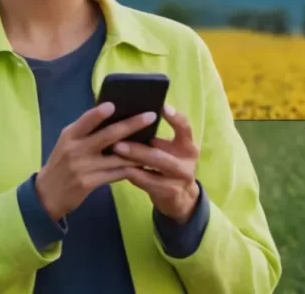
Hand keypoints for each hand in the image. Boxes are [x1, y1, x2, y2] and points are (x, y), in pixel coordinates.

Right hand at [34, 102, 157, 221]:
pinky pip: (115, 174)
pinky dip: (130, 168)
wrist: (47, 194)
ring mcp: (82, 167)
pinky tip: (143, 164)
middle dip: (131, 124)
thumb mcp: (67, 143)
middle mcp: (75, 149)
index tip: (114, 104)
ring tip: (155, 143)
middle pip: (108, 135)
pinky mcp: (88, 183)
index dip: (99, 113)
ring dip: (137, 150)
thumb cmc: (62, 162)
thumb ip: (85, 131)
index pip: (85, 120)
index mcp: (70, 135)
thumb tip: (111, 113)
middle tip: (150, 116)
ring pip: (117, 157)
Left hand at [113, 104, 201, 223]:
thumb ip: (156, 138)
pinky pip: (146, 181)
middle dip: (138, 149)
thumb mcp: (169, 150)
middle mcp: (187, 162)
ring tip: (116, 151)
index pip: (185, 128)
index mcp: (188, 146)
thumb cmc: (168, 165)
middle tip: (118, 142)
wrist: (181, 197)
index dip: (175, 118)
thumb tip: (129, 118)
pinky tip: (118, 168)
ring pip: (153, 168)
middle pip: (160, 154)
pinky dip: (132, 174)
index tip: (162, 107)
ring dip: (132, 160)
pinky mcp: (169, 192)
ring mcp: (179, 179)